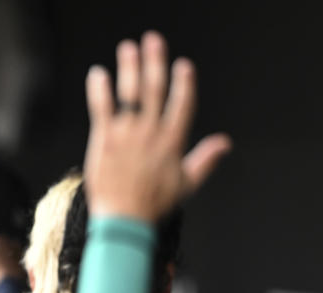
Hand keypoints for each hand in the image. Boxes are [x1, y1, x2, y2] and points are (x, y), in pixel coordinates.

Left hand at [83, 31, 231, 221]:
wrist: (123, 220)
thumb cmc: (153, 204)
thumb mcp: (187, 184)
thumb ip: (206, 159)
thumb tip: (225, 143)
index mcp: (172, 142)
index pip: (182, 104)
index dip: (184, 83)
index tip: (183, 66)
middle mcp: (151, 133)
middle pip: (155, 90)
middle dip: (155, 62)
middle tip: (153, 40)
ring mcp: (126, 135)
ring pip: (129, 93)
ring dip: (129, 68)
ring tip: (128, 48)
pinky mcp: (104, 139)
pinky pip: (101, 108)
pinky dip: (99, 90)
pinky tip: (97, 74)